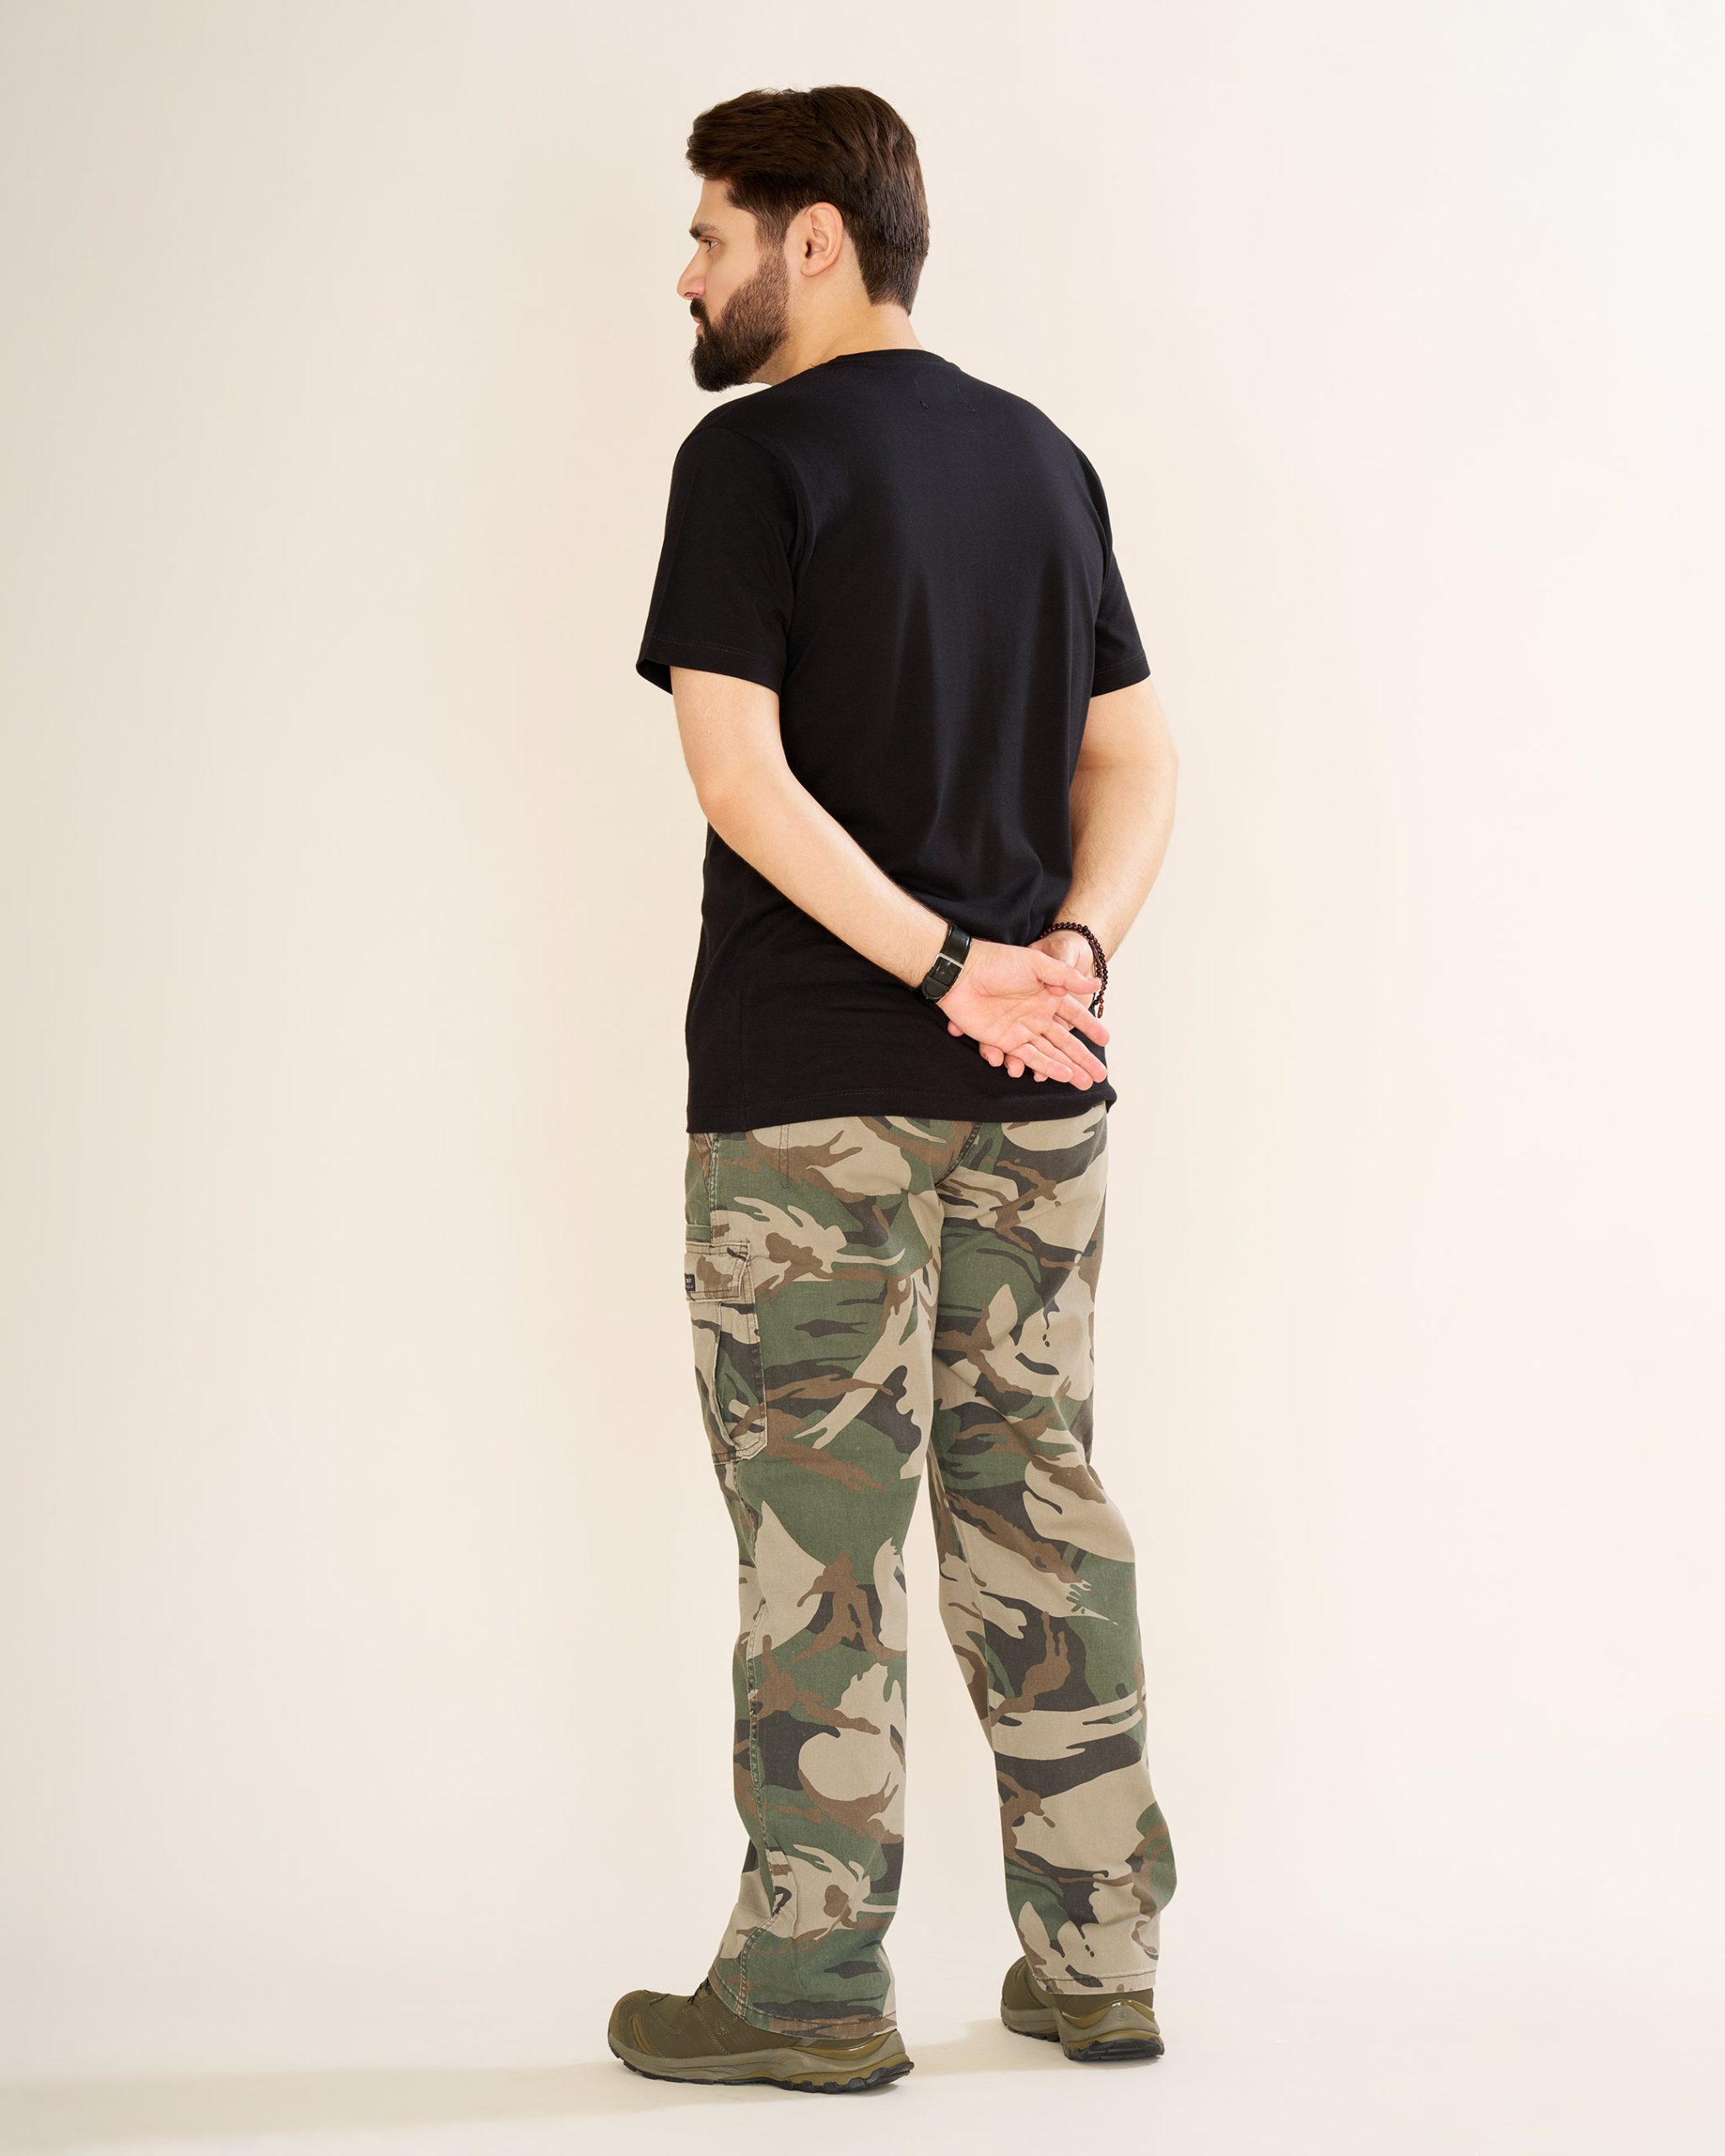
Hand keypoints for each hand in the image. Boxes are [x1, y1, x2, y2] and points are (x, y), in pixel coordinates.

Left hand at [935, 932, 1107, 1086]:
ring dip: (1068, 1068)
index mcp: (1047, 996)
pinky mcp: (1005, 1041)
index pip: (1074, 1015)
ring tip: (1084, 1082)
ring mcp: (1022, 1029)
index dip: (1090, 1028)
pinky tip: (1062, 1075)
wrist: (963, 974)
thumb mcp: (1037, 963)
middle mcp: (1037, 1015)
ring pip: (1051, 1054)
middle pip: (1065, 1041)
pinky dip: (1046, 1067)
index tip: (1105, 1041)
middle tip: (1100, 1075)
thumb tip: (1095, 985)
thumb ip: (1066, 977)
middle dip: (1083, 1058)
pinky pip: (1030, 1057)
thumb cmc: (998, 962)